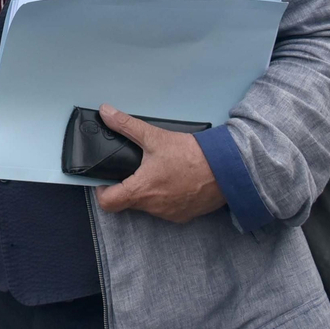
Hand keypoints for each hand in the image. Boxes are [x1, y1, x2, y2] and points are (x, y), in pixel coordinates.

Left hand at [94, 105, 225, 223]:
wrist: (227, 168)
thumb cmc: (191, 155)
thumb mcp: (155, 136)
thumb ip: (126, 125)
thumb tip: (106, 112)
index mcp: (141, 191)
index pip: (108, 203)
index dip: (102, 191)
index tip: (106, 179)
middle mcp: (154, 207)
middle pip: (128, 202)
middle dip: (128, 186)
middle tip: (134, 169)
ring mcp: (170, 214)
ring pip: (149, 206)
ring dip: (148, 192)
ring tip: (156, 171)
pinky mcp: (185, 215)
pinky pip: (167, 209)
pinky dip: (166, 197)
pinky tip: (174, 180)